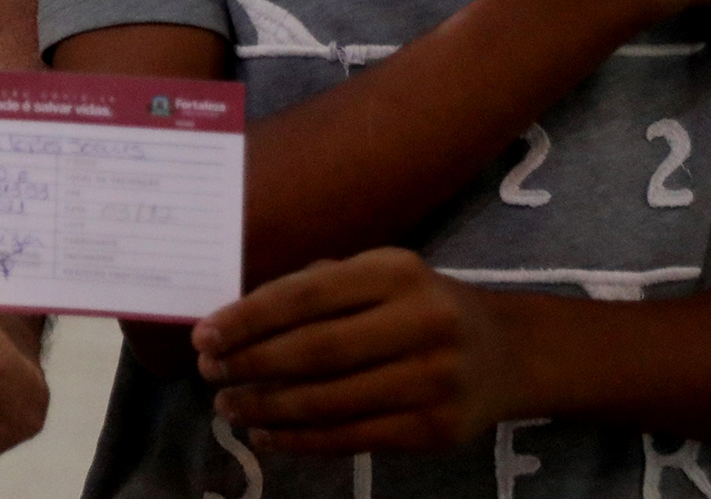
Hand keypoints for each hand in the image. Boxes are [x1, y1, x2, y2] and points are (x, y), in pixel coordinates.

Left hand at [198, 248, 521, 454]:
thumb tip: (234, 320)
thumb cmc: (420, 306)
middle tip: (209, 373)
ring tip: (229, 407)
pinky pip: (354, 438)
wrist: (507, 352)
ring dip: (268, 408)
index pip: (305, 295)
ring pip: (330, 401)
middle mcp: (421, 322)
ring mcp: (434, 379)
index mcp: (396, 271)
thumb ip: (316, 288)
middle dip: (250, 365)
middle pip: (315, 351)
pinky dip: (302, 440)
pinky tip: (268, 435)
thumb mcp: (379, 276)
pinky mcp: (437, 428)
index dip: (247, 318)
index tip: (203, 335)